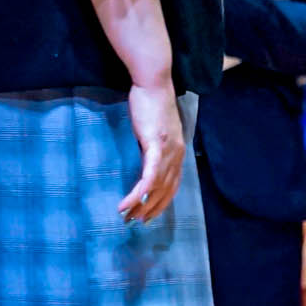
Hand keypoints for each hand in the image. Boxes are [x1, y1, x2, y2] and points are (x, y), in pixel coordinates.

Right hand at [122, 81, 185, 222]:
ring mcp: (168, 150)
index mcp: (178, 152)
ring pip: (156, 187)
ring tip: (127, 217)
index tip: (149, 216)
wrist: (153, 83)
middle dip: (150, 209)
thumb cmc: (151, 104)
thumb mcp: (155, 130)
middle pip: (166, 191)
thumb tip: (144, 159)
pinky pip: (148, 176)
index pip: (173, 185)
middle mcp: (177, 154)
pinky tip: (128, 203)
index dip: (162, 203)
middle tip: (135, 222)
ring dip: (141, 205)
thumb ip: (154, 146)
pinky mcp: (156, 145)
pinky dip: (139, 192)